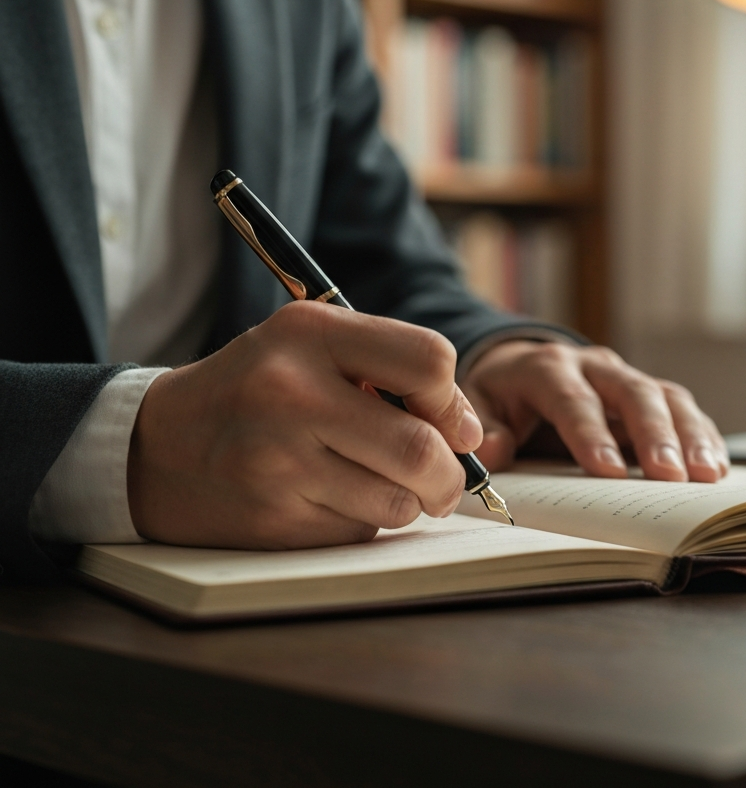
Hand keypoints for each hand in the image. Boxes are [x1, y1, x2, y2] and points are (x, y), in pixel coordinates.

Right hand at [127, 302, 482, 548]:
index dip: (451, 400)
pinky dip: (363, 523)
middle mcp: (291, 392)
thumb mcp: (312, 347)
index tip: (448, 422)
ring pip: (397, 502)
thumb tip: (468, 431)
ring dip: (407, 502)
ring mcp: (278, 460)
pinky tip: (329, 500)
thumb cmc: (256, 390)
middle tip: (443, 480)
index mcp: (309, 333)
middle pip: (420, 447)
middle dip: (449, 475)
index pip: (429, 359)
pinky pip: (358, 533)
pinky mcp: (271, 520)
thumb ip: (392, 369)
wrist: (157, 447)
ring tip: (377, 482)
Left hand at [461, 341, 727, 481]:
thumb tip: (495, 451)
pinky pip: (682, 410)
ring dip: (689, 435)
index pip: (572, 398)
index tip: (607, 471)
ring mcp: (626, 378)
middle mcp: (594, 366)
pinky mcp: (649, 394)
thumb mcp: (478, 402)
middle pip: (632, 393)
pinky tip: (715, 466)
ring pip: (665, 397)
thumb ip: (484, 424)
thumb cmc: (501, 393)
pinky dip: (702, 436)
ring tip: (705, 475)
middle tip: (670, 475)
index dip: (589, 432)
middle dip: (654, 433)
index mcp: (547, 368)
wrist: (521, 364)